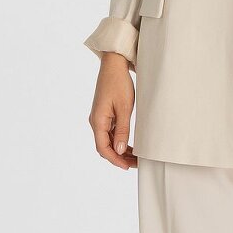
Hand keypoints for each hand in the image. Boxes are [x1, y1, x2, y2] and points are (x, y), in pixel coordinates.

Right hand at [90, 51, 137, 167]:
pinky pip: (110, 133)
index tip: (128, 167)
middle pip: (105, 147)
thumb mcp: (124, 108)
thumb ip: (122, 130)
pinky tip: (130, 145)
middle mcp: (96, 121)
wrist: (114, 66)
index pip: (103, 148)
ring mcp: (100, 118)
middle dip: (119, 157)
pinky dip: (119, 141)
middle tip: (136, 164)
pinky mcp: (104, 115)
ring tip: (136, 157)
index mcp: (98, 121)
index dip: (115, 160)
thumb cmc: (119, 84)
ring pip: (108, 141)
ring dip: (120, 150)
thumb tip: (120, 150)